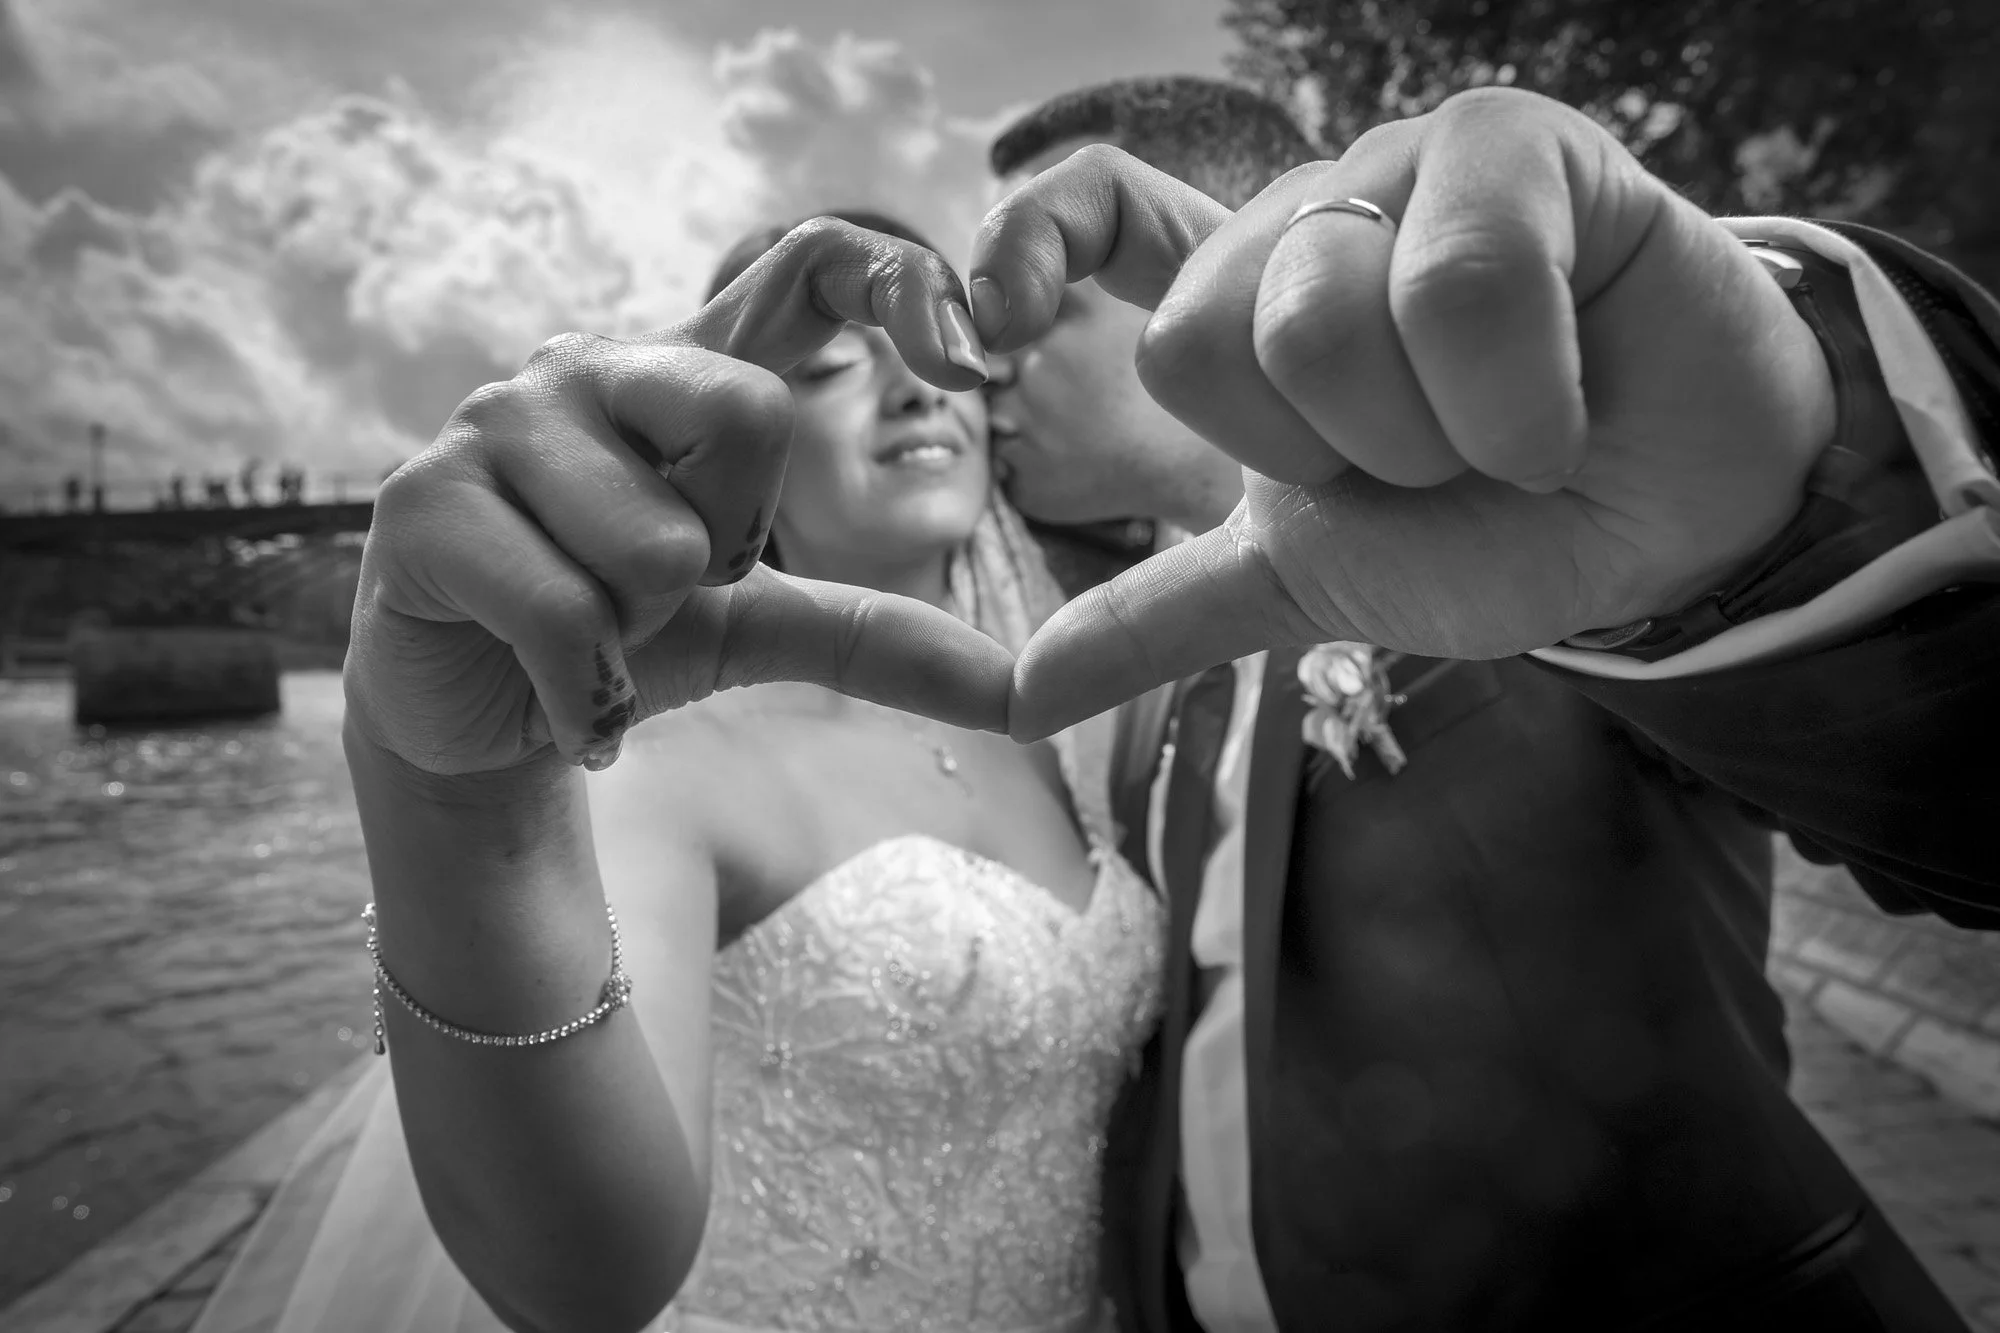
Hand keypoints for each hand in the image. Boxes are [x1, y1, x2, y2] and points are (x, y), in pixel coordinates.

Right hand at [345, 218, 1007, 775]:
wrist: (477, 720)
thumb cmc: (618, 638)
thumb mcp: (762, 628)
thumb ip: (878, 637)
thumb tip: (1021, 696)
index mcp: (685, 372)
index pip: (804, 267)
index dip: (892, 281)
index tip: (969, 355)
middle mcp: (592, 365)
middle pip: (752, 415)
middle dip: (724, 548)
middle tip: (658, 588)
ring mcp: (497, 422)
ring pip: (656, 546)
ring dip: (638, 634)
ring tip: (586, 632)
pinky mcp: (423, 505)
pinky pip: (569, 619)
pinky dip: (583, 695)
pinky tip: (553, 696)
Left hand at [971, 89, 1836, 738]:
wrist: (1673, 525)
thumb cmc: (1492, 531)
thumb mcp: (1304, 583)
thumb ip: (1162, 617)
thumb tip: (1014, 695)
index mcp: (1241, 306)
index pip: (1097, 212)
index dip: (1030, 245)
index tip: (996, 329)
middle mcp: (1305, 222)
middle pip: (1200, 338)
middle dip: (1322, 459)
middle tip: (1421, 465)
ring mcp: (1404, 171)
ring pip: (1317, 314)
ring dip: (1425, 439)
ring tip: (1502, 436)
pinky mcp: (1517, 151)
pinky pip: (1457, 282)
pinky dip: (1514, 404)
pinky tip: (1562, 411)